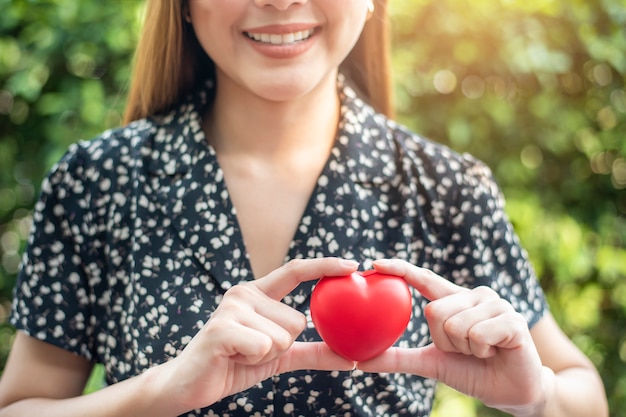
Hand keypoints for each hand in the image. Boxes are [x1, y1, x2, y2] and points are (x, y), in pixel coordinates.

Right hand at [154, 258, 357, 413]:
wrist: (190, 384)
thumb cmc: (235, 363)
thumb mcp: (280, 355)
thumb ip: (314, 351)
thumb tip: (353, 358)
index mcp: (257, 293)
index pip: (295, 271)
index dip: (324, 266)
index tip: (352, 264)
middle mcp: (244, 293)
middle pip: (298, 321)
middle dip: (283, 346)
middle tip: (252, 350)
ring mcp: (232, 308)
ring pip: (284, 337)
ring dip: (267, 355)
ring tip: (241, 353)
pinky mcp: (222, 327)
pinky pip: (266, 346)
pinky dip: (254, 360)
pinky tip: (233, 357)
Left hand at [357, 259, 548, 414]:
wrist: (511, 393)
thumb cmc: (472, 371)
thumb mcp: (431, 362)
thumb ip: (398, 358)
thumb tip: (360, 360)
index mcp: (455, 300)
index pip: (425, 279)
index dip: (401, 269)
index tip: (375, 263)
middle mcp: (475, 295)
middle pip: (434, 312)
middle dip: (445, 341)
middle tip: (464, 349)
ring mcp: (496, 304)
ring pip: (455, 326)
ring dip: (464, 349)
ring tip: (481, 351)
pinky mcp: (514, 320)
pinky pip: (478, 334)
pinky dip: (482, 351)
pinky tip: (495, 351)